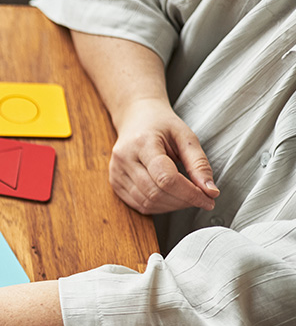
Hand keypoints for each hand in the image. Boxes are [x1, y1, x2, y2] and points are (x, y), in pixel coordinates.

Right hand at [109, 98, 218, 213]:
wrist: (135, 118)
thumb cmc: (162, 125)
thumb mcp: (185, 137)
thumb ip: (199, 164)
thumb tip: (210, 191)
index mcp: (142, 143)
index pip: (166, 178)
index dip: (190, 193)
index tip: (209, 199)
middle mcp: (124, 159)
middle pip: (156, 193)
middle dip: (184, 201)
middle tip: (202, 198)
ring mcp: (116, 172)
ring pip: (147, 203)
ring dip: (172, 206)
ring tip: (187, 197)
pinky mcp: (115, 182)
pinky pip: (138, 205)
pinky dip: (159, 207)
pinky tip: (171, 198)